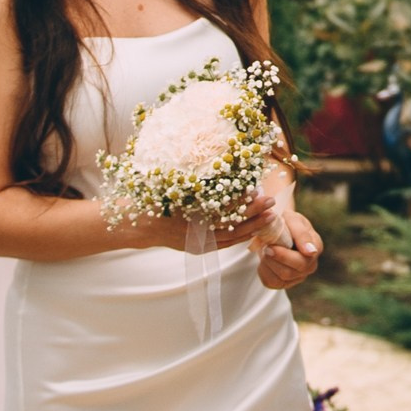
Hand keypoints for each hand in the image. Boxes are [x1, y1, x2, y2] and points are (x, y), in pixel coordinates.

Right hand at [106, 195, 278, 253]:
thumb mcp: (169, 186)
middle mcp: (195, 231)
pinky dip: (239, 236)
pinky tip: (253, 229)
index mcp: (188, 216)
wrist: (139, 225)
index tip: (254, 190)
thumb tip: (216, 163)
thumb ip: (192, 181)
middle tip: (270, 200)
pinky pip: (224, 243)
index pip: (220, 210)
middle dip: (252, 212)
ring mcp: (198, 241)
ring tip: (270, 215)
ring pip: (231, 235)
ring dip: (251, 225)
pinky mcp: (200, 247)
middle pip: (230, 223)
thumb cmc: (152, 200)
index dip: (239, 202)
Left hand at [258, 206, 322, 293]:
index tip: (270, 247)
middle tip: (264, 248)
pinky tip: (264, 259)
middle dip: (273, 260)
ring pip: (279, 280)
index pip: (302, 261)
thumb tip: (311, 252)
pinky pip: (270, 283)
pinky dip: (263, 271)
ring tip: (264, 250)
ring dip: (267, 264)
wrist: (277, 226)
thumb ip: (302, 234)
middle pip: (289, 273)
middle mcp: (310, 266)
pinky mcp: (284, 282)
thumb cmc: (287, 221)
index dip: (283, 256)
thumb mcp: (293, 220)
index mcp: (315, 248)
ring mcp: (297, 276)